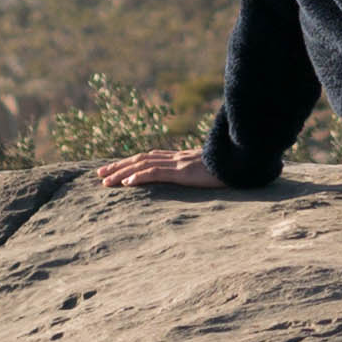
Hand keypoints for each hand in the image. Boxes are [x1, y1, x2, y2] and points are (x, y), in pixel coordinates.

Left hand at [88, 145, 220, 191]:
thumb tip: (195, 176)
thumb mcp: (211, 170)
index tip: (114, 168)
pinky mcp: (183, 172)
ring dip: (121, 172)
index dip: (129, 162)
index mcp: (180, 158)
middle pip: (140, 159)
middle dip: (118, 166)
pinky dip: (139, 177)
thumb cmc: (231, 168)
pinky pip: (157, 173)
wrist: (243, 162)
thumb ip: (199, 171)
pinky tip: (126, 183)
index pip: (148, 157)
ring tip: (105, 181)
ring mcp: (178, 164)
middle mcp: (175, 158)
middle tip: (99, 174)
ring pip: (143, 165)